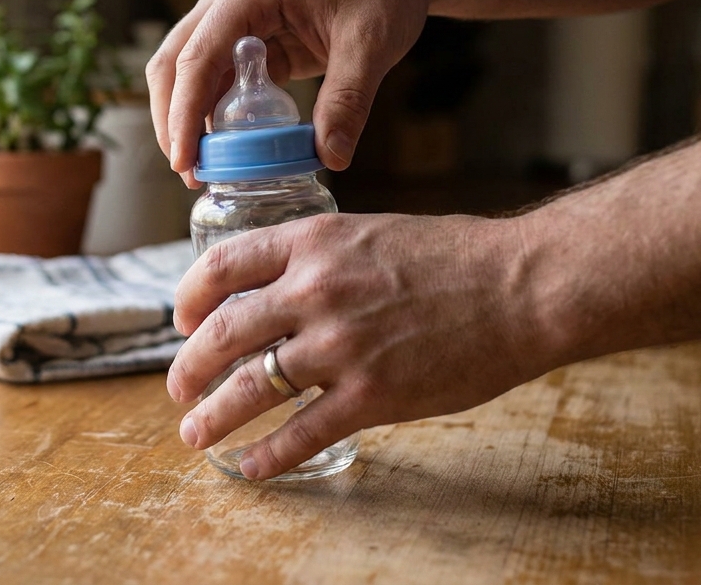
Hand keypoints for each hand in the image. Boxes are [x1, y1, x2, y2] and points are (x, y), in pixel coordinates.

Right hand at [145, 0, 435, 185]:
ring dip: (188, 117)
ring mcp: (232, 16)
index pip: (197, 57)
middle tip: (188, 171)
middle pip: (174, 64)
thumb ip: (348, 99)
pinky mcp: (248, 35)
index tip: (184, 160)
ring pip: (187, 71)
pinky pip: (217, 77)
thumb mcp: (371, 43)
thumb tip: (330, 156)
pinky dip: (214, 111)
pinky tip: (228, 146)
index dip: (183, 113)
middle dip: (172, 119)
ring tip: (203, 167)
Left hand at [166, 213, 561, 479]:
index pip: (222, 267)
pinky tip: (251, 466)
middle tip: (178, 389)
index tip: (181, 320)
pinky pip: (300, 432)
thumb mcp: (371, 233)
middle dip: (188, 367)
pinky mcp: (371, 395)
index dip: (189, 297)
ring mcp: (340, 346)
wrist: (522, 286)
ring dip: (213, 417)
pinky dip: (268, 454)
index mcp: (313, 243)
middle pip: (222, 333)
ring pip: (249, 388)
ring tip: (195, 435)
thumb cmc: (455, 257)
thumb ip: (321, 258)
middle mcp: (315, 291)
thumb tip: (281, 288)